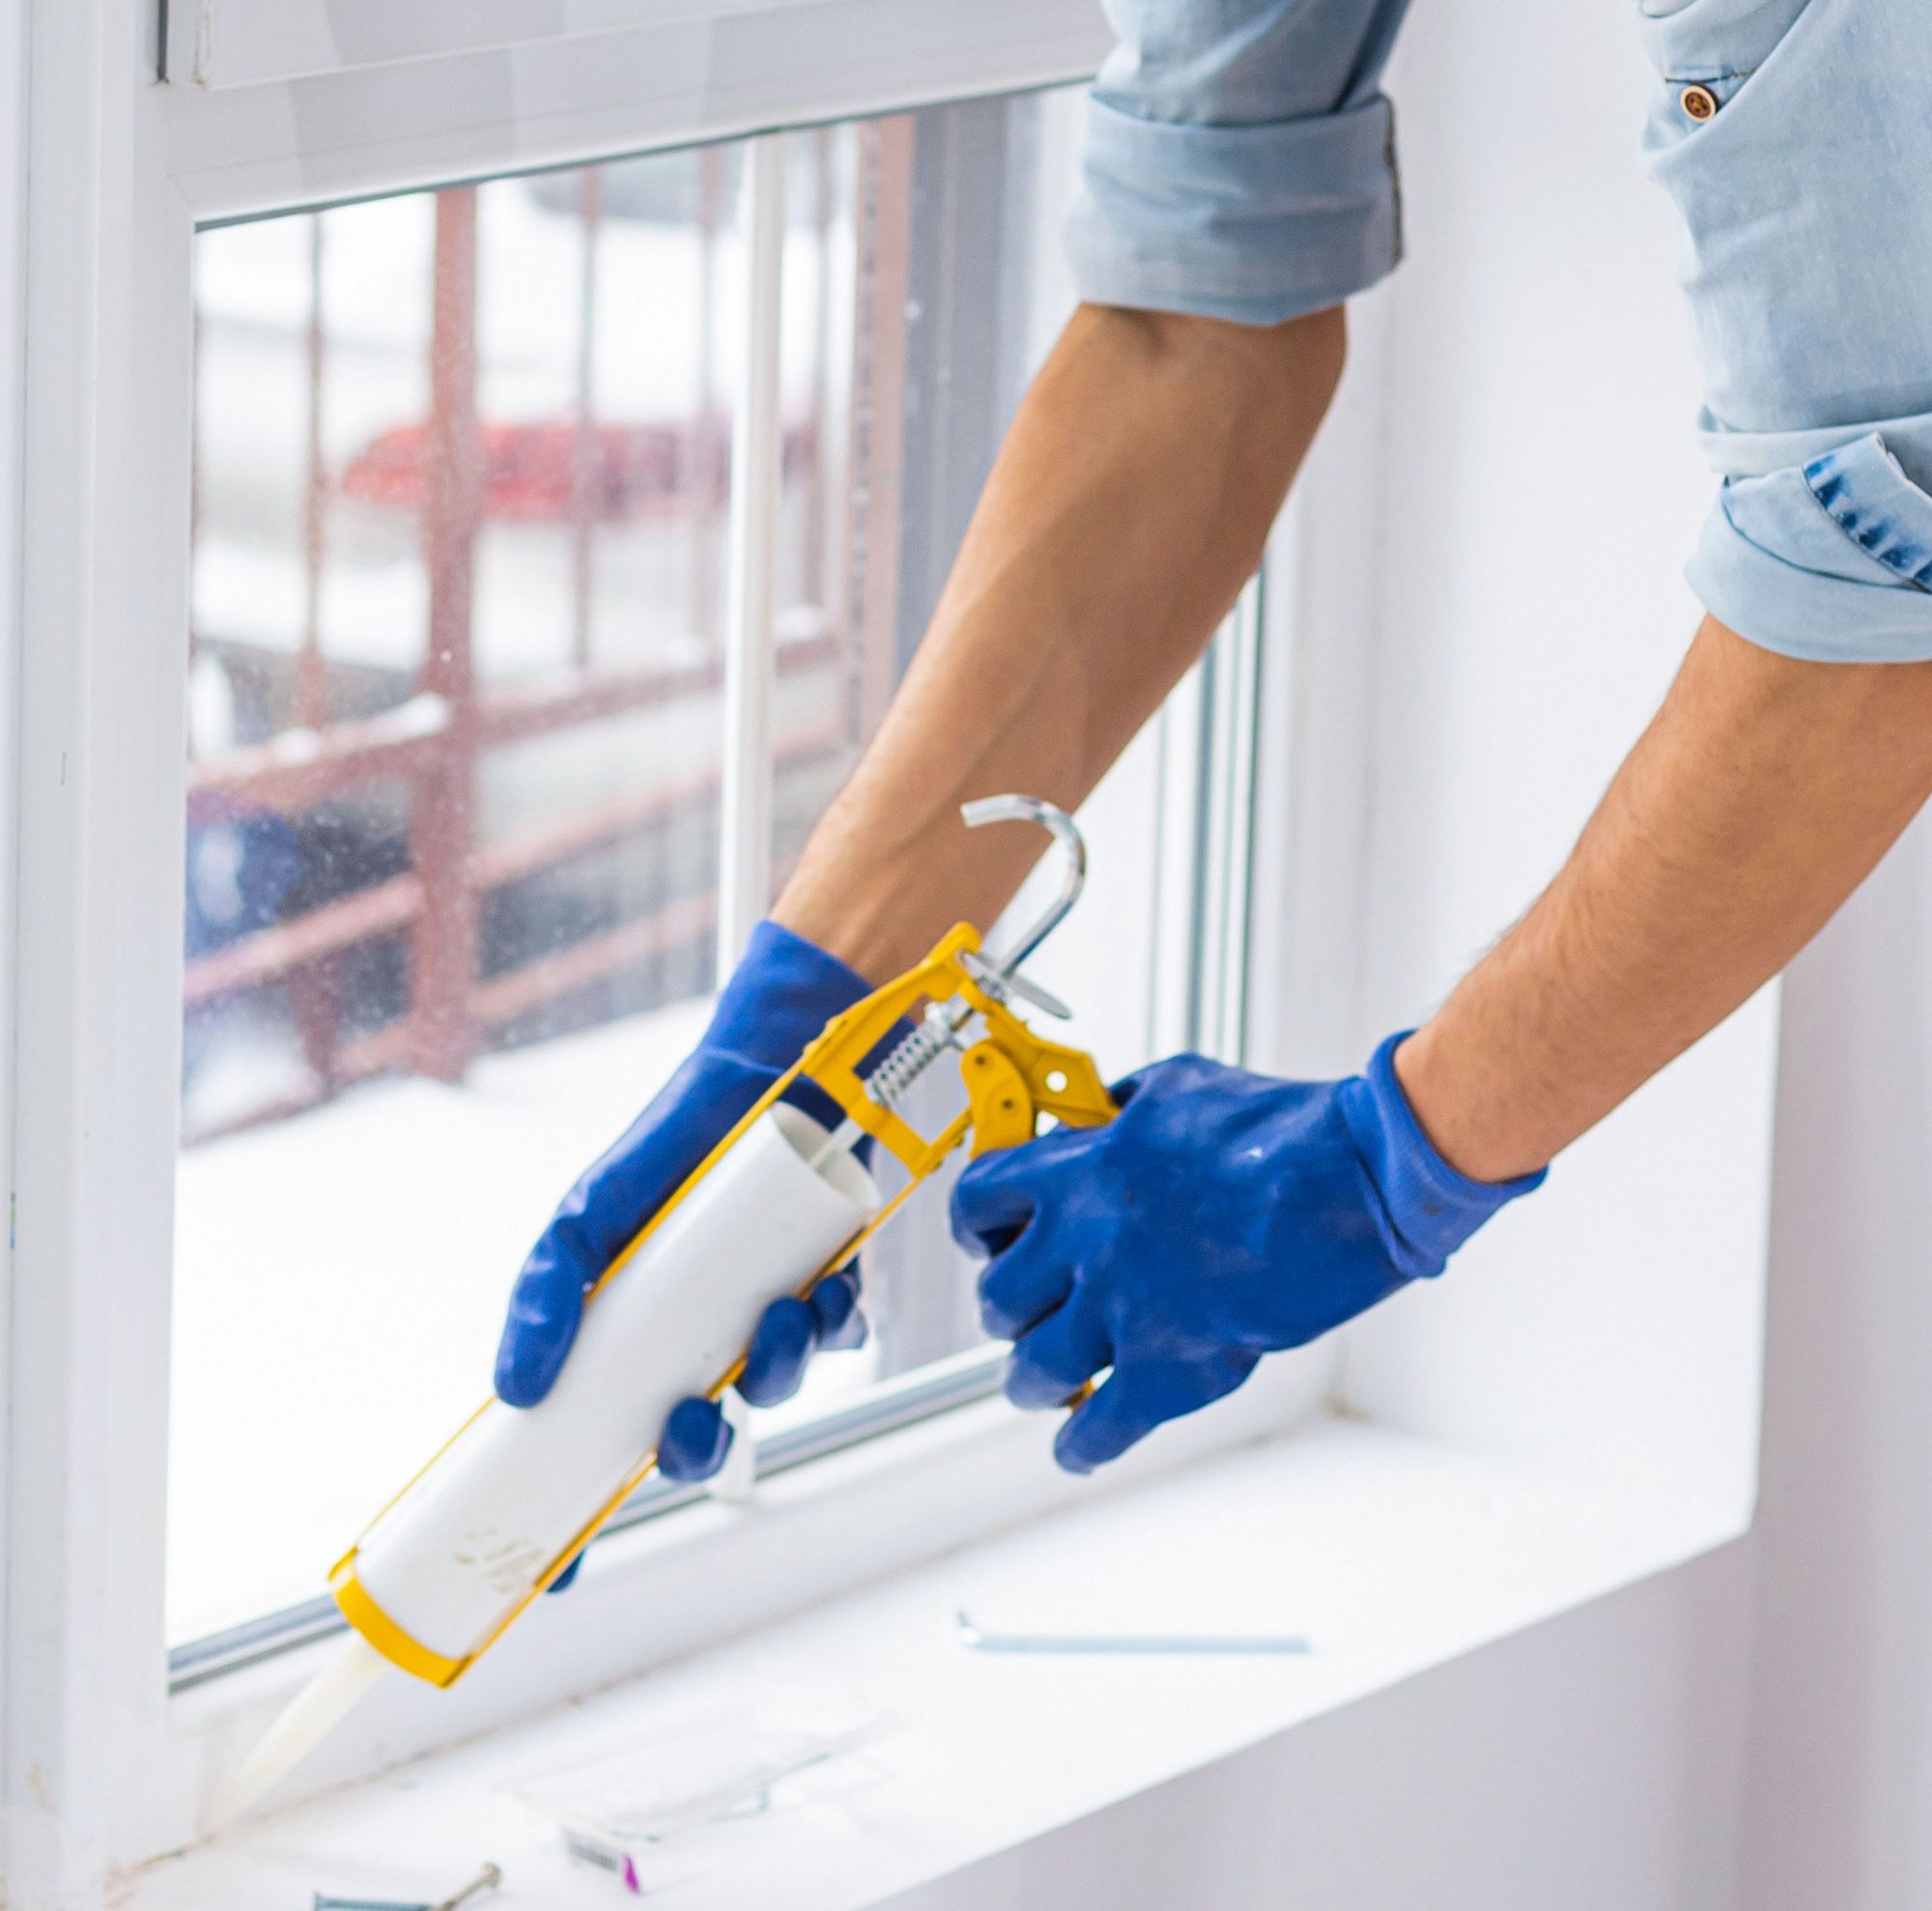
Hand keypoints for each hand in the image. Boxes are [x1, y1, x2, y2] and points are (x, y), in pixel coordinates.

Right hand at [494, 921, 876, 1587]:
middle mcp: (698, 1341)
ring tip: (775, 1318)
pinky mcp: (829, 1287)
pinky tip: (822, 1289)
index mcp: (633, 1342)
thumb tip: (510, 1390)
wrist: (762, 1072)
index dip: (573, 1519)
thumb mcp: (587, 1218)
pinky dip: (833, 1327)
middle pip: (693, 1442)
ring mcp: (763, 1318)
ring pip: (773, 1392)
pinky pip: (837, 1340)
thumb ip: (544, 1291)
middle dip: (699, 1451)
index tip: (556, 1572)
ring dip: (776, 1375)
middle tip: (695, 1420)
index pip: (594, 1451)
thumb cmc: (668, 1150)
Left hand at [950, 1037, 1545, 1473]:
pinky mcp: (1172, 1367)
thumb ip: (1122, 1109)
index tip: (987, 1242)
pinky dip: (1081, 1445)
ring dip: (1033, 1380)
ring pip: (1032, 1370)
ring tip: (1043, 1383)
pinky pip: (1098, 1428)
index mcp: (1081, 1169)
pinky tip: (1077, 1449)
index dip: (977, 1229)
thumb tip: (1097, 1118)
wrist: (1353, 1179)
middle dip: (1010, 1312)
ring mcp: (1123, 1309)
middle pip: (997, 1299)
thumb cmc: (1278, 1126)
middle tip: (1029, 1317)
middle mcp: (1085, 1241)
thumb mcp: (1178, 1085)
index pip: (977, 1204)